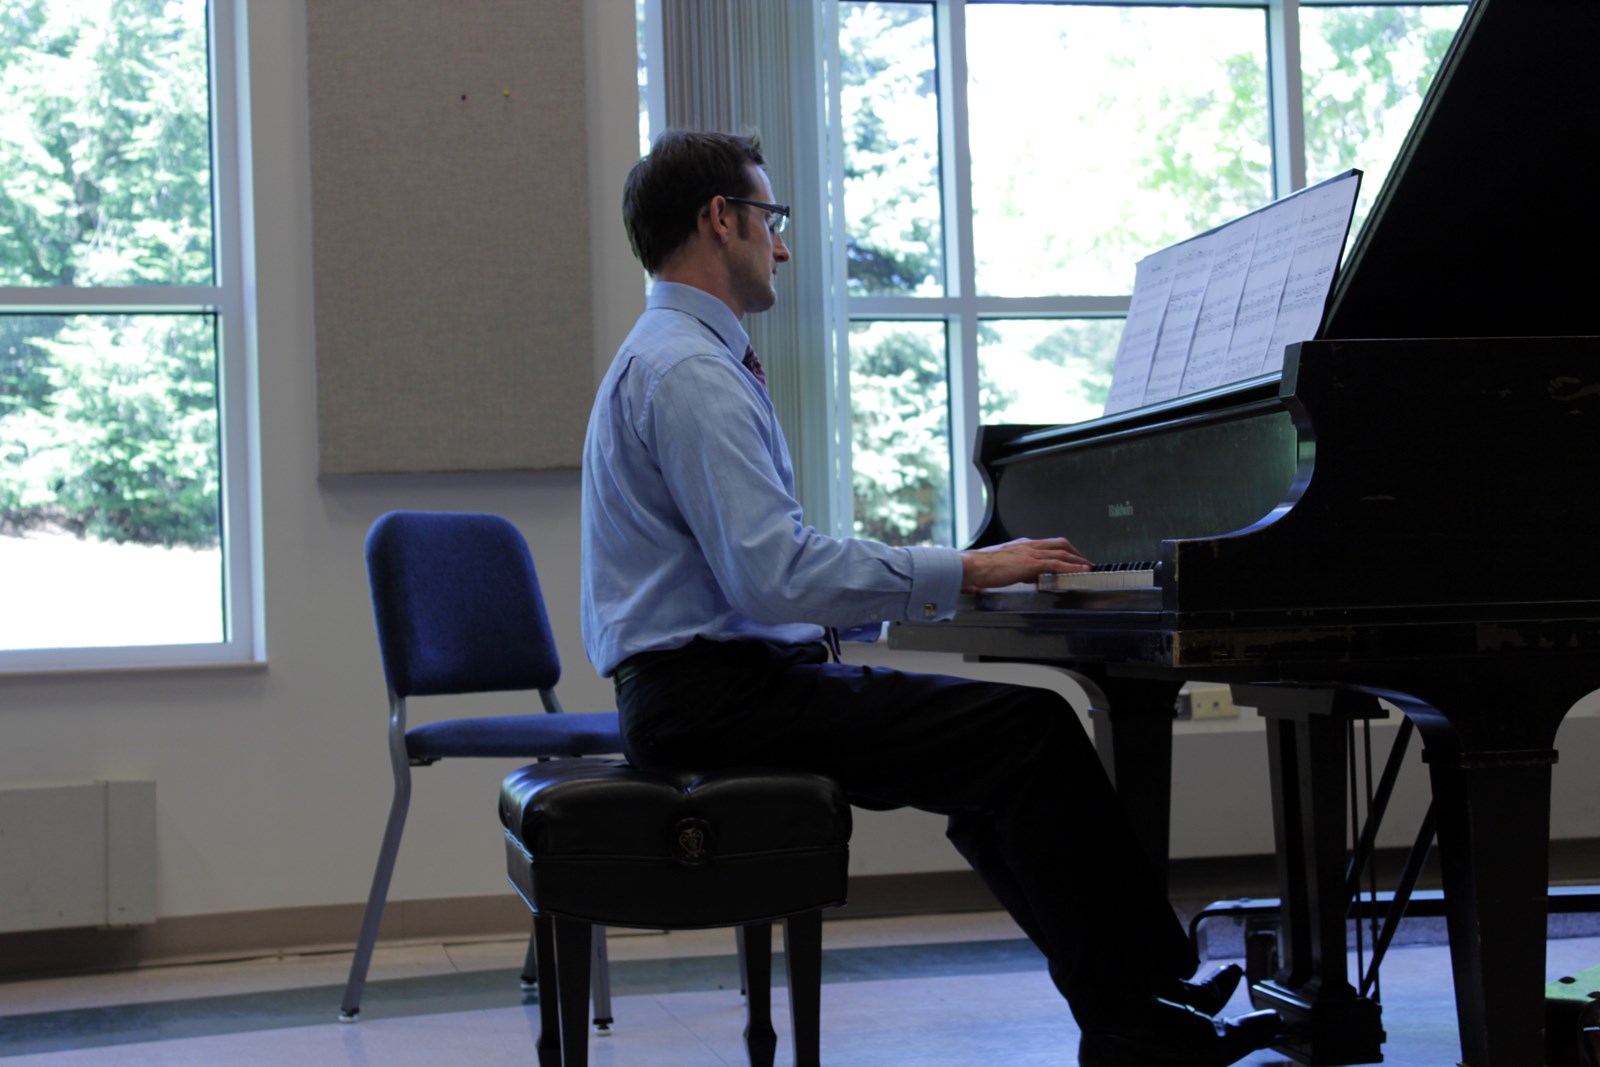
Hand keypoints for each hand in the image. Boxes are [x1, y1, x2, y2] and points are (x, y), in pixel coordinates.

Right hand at [959, 537, 1090, 591]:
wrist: (971, 566)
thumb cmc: (980, 567)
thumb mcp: (1002, 565)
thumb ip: (1015, 569)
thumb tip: (1024, 576)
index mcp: (1022, 545)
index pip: (1048, 544)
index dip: (1063, 550)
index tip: (1071, 557)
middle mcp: (1028, 545)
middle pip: (1060, 544)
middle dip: (1075, 552)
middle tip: (1085, 561)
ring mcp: (1030, 553)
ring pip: (1061, 552)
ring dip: (1078, 559)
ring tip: (1088, 566)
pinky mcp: (1030, 564)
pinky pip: (1057, 564)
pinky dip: (1071, 566)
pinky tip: (1080, 570)